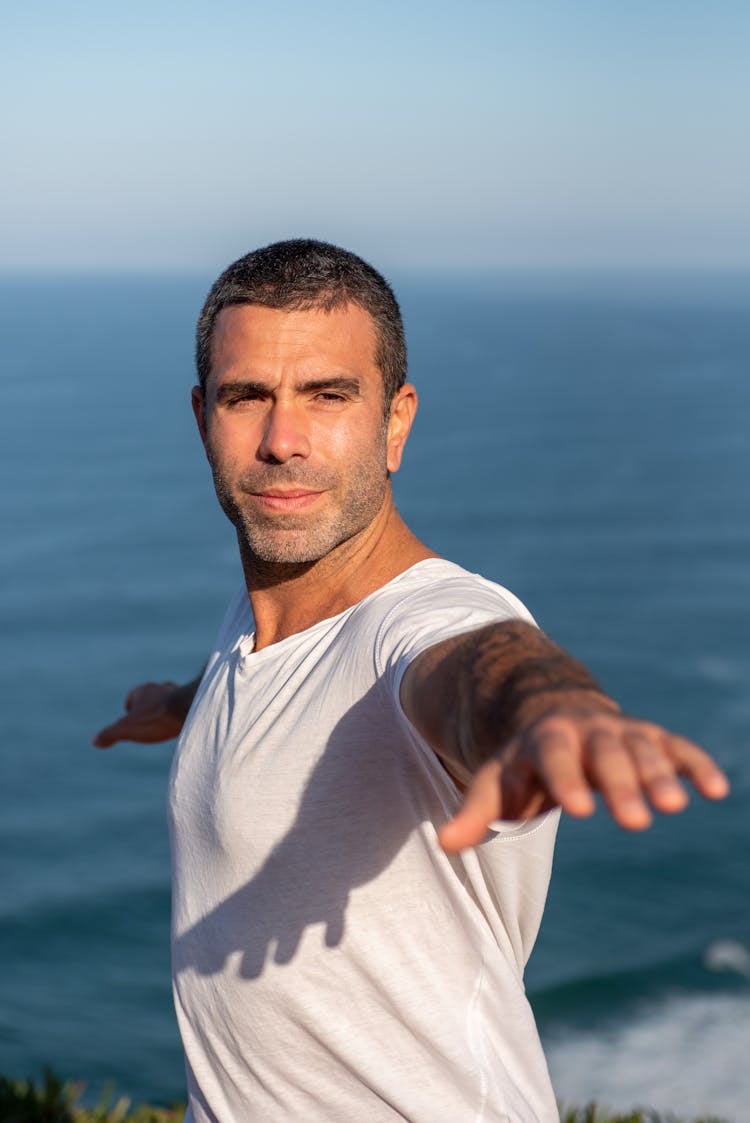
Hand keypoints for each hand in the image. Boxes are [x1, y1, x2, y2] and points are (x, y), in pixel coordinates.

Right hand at [93, 681, 190, 747]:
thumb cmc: (157, 719)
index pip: (133, 696)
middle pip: (151, 697)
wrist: (191, 710)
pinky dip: (181, 715)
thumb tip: (95, 741)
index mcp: (143, 690)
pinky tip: (183, 726)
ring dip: (166, 711)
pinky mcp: (193, 699)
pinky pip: (185, 706)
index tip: (130, 720)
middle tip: (148, 724)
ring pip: (168, 701)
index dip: (130, 708)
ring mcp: (178, 692)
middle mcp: (161, 687)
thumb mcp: (127, 730)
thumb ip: (110, 734)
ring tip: (166, 725)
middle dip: (148, 709)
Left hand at [438, 706, 729, 851]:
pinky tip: (717, 791)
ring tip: (674, 807)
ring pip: (642, 749)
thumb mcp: (496, 781)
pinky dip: (696, 764)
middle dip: (620, 785)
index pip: (554, 758)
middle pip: (604, 755)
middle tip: (636, 822)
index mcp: (544, 739)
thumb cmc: (524, 762)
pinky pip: (677, 747)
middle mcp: (586, 730)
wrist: (553, 711)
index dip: (566, 781)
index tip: (579, 810)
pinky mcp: (651, 737)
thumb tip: (444, 844)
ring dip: (660, 775)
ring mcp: (621, 731)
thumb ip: (475, 812)